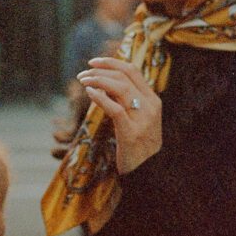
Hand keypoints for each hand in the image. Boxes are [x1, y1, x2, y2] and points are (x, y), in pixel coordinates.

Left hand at [76, 57, 161, 173]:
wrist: (151, 173)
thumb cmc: (140, 145)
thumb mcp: (140, 118)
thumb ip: (128, 101)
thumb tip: (103, 84)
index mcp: (153, 100)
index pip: (133, 70)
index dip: (111, 62)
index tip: (93, 62)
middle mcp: (150, 106)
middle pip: (124, 76)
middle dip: (100, 71)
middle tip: (82, 74)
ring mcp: (142, 120)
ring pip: (120, 88)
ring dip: (97, 81)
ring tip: (83, 81)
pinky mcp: (131, 134)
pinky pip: (115, 109)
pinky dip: (100, 97)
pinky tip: (89, 92)